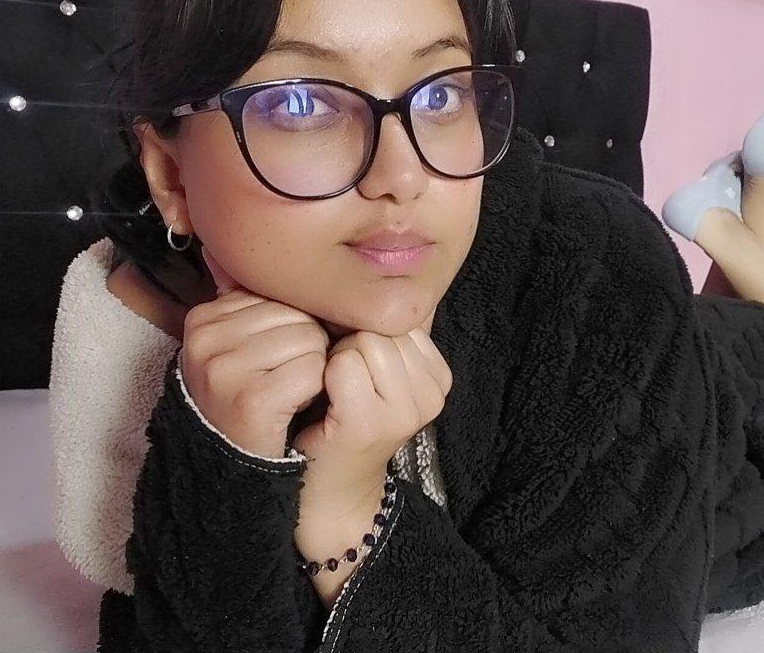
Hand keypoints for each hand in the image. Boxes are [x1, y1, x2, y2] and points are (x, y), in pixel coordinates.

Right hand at [177, 247, 329, 458]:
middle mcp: (206, 339)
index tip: (275, 356)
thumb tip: (224, 246)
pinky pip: (312, 371)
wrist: (235, 462)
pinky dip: (314, 390)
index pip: (280, 294)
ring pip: (309, 340)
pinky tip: (294, 404)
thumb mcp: (237, 341)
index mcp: (204, 317)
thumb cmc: (246, 395)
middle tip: (285, 376)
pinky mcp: (250, 399)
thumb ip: (242, 295)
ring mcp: (224, 369)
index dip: (295, 325)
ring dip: (313, 368)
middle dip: (307, 345)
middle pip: (298, 315)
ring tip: (288, 390)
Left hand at [291, 317, 451, 502]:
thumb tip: (380, 274)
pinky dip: (324, 377)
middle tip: (341, 385)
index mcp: (439, 376)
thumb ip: (388, 331)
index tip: (356, 368)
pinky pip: (343, 365)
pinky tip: (325, 403)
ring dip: (336, 359)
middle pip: (383, 325)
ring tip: (336, 393)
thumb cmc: (342, 418)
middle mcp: (434, 393)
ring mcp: (407, 410)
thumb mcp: (378, 369)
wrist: (329, 489)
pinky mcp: (372, 422)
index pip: (402, 315)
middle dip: (351, 344)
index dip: (366, 332)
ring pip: (363, 340)